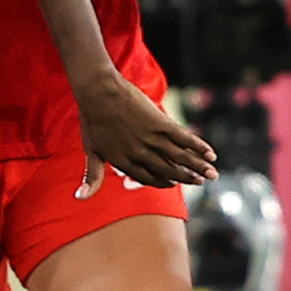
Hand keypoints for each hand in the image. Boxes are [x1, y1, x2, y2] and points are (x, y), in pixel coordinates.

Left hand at [78, 73, 217, 190]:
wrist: (98, 92)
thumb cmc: (92, 120)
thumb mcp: (90, 151)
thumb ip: (91, 177)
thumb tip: (79, 198)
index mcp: (124, 162)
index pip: (148, 177)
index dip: (164, 182)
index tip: (175, 183)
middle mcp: (140, 154)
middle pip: (168, 170)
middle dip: (187, 178)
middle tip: (203, 182)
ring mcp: (150, 138)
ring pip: (179, 156)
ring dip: (197, 166)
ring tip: (212, 174)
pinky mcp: (158, 122)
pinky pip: (182, 137)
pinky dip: (197, 145)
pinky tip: (209, 152)